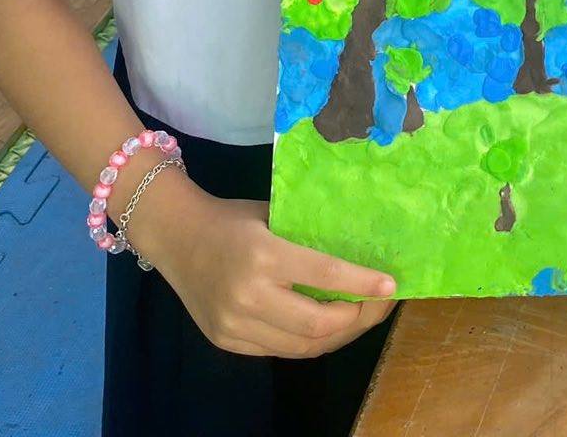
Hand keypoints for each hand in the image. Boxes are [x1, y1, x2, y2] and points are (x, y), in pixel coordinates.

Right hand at [132, 176, 397, 357]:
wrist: (175, 236)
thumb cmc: (232, 219)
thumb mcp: (273, 216)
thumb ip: (308, 240)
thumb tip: (361, 253)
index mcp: (264, 256)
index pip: (325, 276)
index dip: (363, 284)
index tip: (391, 285)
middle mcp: (248, 296)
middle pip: (318, 325)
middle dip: (358, 319)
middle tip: (379, 304)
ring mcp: (234, 324)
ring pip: (301, 347)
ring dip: (338, 336)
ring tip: (359, 318)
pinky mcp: (226, 341)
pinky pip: (279, 350)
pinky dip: (308, 342)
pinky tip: (327, 327)